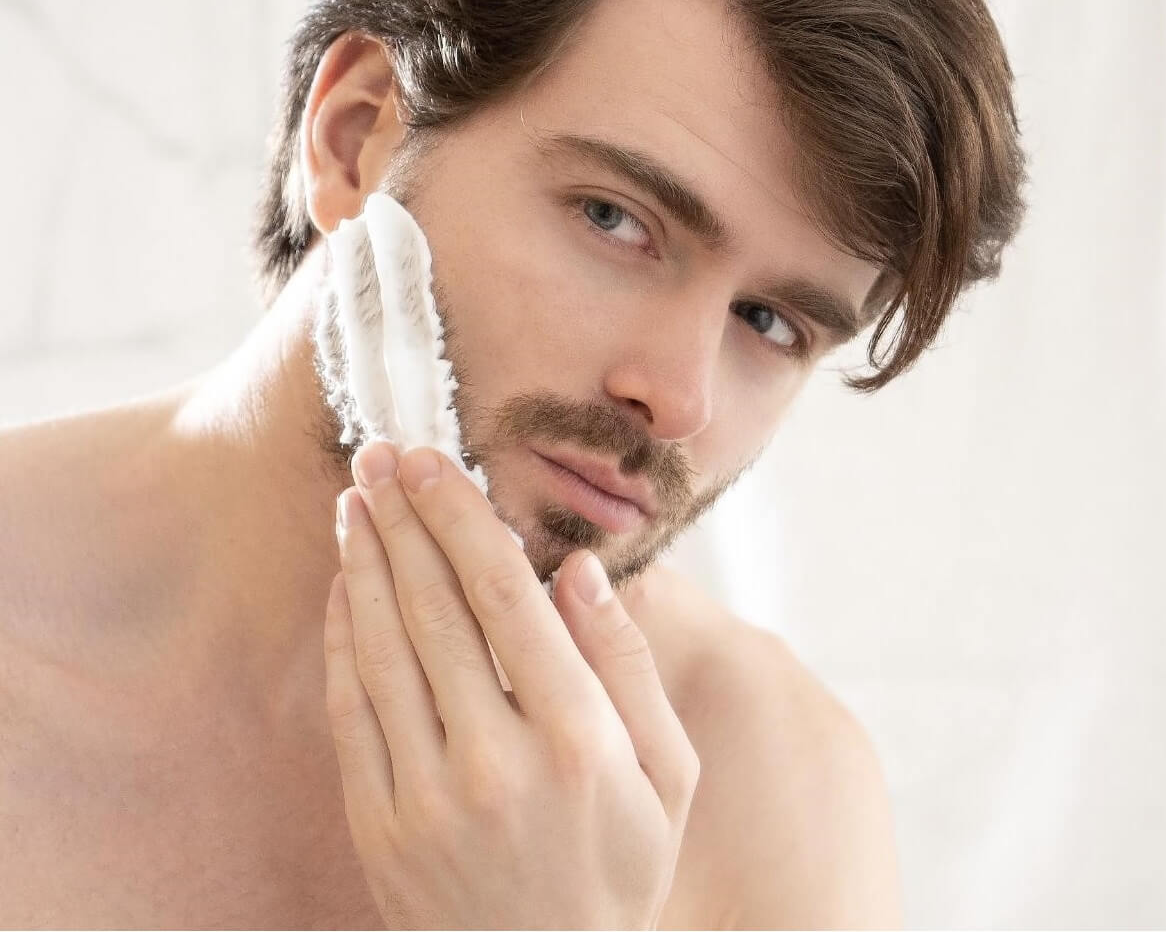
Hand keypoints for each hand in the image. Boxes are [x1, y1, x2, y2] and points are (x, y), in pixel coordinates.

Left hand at [323, 440, 700, 929]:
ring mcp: (425, 797)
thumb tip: (580, 569)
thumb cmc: (619, 867)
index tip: (435, 461)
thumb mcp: (669, 774)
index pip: (505, 596)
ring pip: (384, 647)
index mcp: (576, 738)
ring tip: (356, 498)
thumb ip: (629, 665)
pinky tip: (344, 583)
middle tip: (380, 454)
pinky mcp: (378, 824)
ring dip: (365, 561)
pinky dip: (342, 635)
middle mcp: (494, 761)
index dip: (463, 517)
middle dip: (404, 517)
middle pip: (435, 607)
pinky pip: (350, 709)